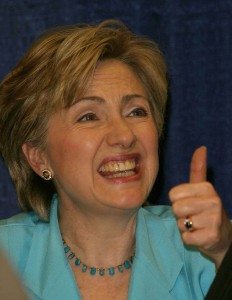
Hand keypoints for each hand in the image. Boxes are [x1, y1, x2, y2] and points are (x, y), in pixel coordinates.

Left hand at [169, 146, 231, 267]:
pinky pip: (185, 238)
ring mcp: (214, 220)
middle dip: (180, 215)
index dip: (177, 201)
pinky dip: (189, 240)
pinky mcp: (211, 237)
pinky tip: (199, 236)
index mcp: (207, 188)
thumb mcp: (201, 188)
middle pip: (176, 208)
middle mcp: (213, 202)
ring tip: (197, 226)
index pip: (173, 194)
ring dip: (185, 228)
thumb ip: (198, 168)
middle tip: (193, 216)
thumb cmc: (206, 209)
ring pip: (181, 224)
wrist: (222, 235)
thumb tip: (201, 147)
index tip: (190, 203)